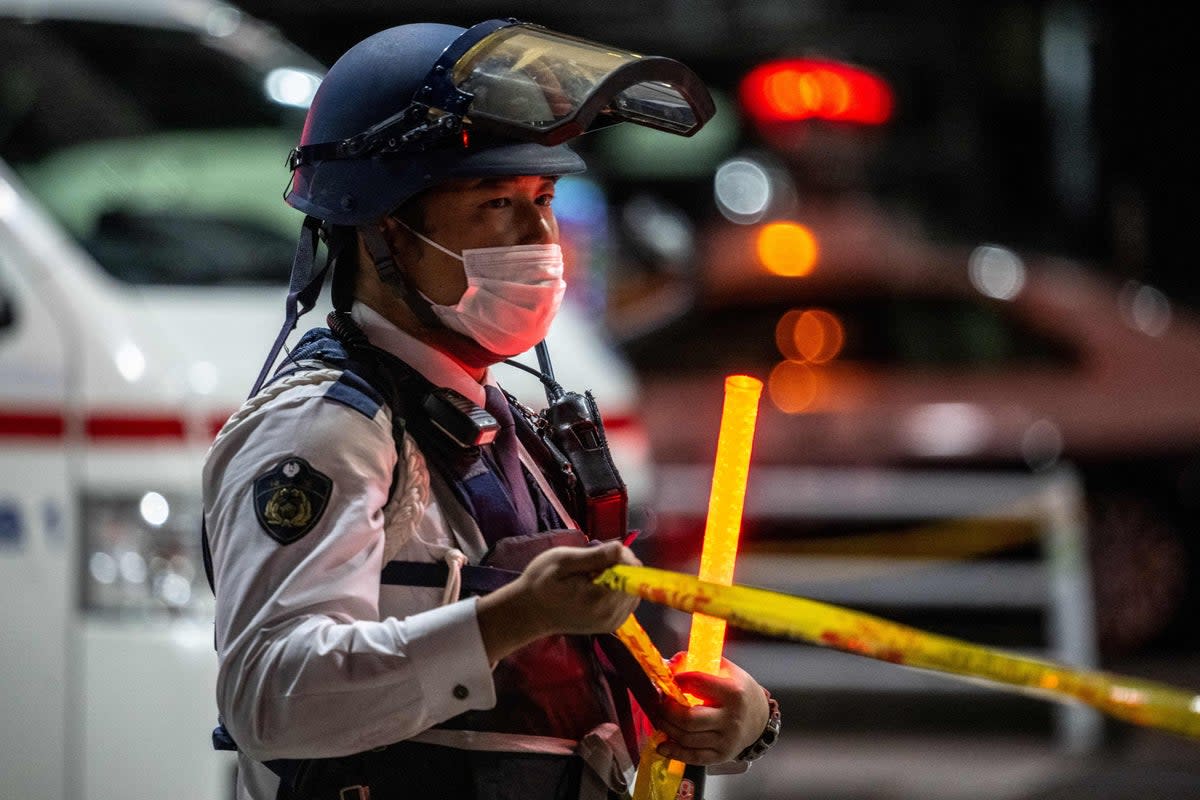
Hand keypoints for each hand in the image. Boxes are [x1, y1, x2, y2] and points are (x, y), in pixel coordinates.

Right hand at [477, 541, 639, 660]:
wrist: (529, 612)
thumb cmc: (541, 582)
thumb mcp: (563, 561)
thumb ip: (595, 556)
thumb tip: (622, 549)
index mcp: (601, 599)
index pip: (631, 569)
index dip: (618, 555)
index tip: (598, 553)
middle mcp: (612, 615)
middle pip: (634, 579)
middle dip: (619, 566)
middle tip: (592, 565)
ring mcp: (613, 622)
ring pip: (632, 589)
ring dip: (618, 578)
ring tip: (592, 576)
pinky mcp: (611, 624)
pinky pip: (627, 600)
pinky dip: (617, 589)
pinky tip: (597, 587)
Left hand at [653, 654, 769, 764]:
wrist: (760, 718)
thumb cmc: (739, 690)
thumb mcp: (726, 669)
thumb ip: (699, 661)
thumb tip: (669, 662)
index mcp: (733, 693)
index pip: (696, 684)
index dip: (678, 681)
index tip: (670, 681)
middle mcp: (731, 719)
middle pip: (688, 719)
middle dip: (667, 710)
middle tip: (659, 703)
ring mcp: (727, 740)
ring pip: (687, 738)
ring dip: (666, 728)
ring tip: (660, 718)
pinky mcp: (721, 756)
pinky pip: (693, 757)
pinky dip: (674, 752)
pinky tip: (663, 745)